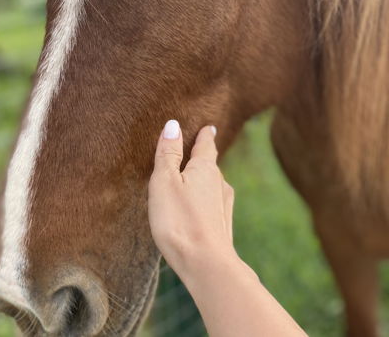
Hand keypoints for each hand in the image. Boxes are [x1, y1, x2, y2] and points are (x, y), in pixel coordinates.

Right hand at [148, 120, 236, 277]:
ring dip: (205, 179)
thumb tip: (173, 124)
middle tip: (199, 147)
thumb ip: (168, 153)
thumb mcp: (165, 181)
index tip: (208, 128)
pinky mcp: (221, 226)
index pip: (206, 145)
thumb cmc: (179, 220)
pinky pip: (213, 205)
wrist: (206, 263)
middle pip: (211, 165)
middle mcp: (219, 184)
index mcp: (205, 169)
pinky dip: (206, 200)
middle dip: (204, 157)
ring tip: (196, 177)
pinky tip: (201, 208)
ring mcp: (223, 206)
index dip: (204, 135)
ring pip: (214, 186)